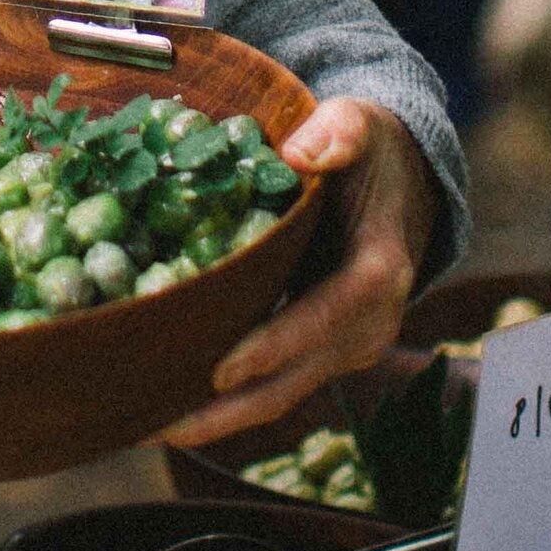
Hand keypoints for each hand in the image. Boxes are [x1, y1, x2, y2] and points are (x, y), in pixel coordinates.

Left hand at [166, 99, 437, 447]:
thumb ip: (339, 132)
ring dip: (218, 417)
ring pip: (280, 394)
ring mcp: (345, 346)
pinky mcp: (322, 353)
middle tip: (157, 423)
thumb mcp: (361, 125)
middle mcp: (368, 324)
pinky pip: (274, 385)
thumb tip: (300, 152)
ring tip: (146, 425)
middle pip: (295, 379)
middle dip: (227, 410)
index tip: (221, 368)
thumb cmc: (371, 153)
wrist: (403, 185)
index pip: (327, 316)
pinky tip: (171, 405)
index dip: (275, 345)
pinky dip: (226, 401)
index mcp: (379, 270)